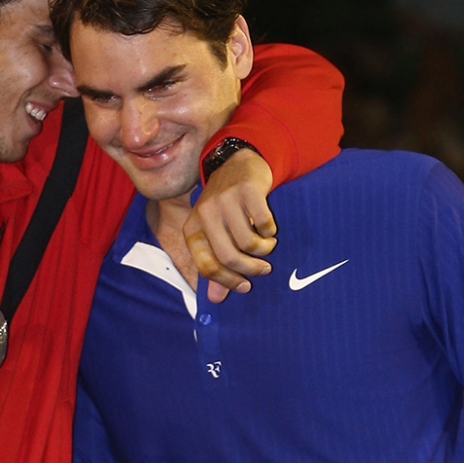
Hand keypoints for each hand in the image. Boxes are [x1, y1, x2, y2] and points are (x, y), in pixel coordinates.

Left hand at [184, 149, 275, 302]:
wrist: (236, 162)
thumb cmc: (225, 205)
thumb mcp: (214, 232)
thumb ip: (215, 264)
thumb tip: (216, 300)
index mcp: (193, 227)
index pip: (206, 266)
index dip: (227, 281)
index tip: (245, 286)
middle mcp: (205, 213)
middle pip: (228, 257)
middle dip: (250, 269)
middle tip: (264, 269)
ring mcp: (225, 200)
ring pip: (248, 243)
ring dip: (263, 250)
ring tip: (267, 244)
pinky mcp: (247, 190)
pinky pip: (264, 224)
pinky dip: (270, 232)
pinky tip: (269, 228)